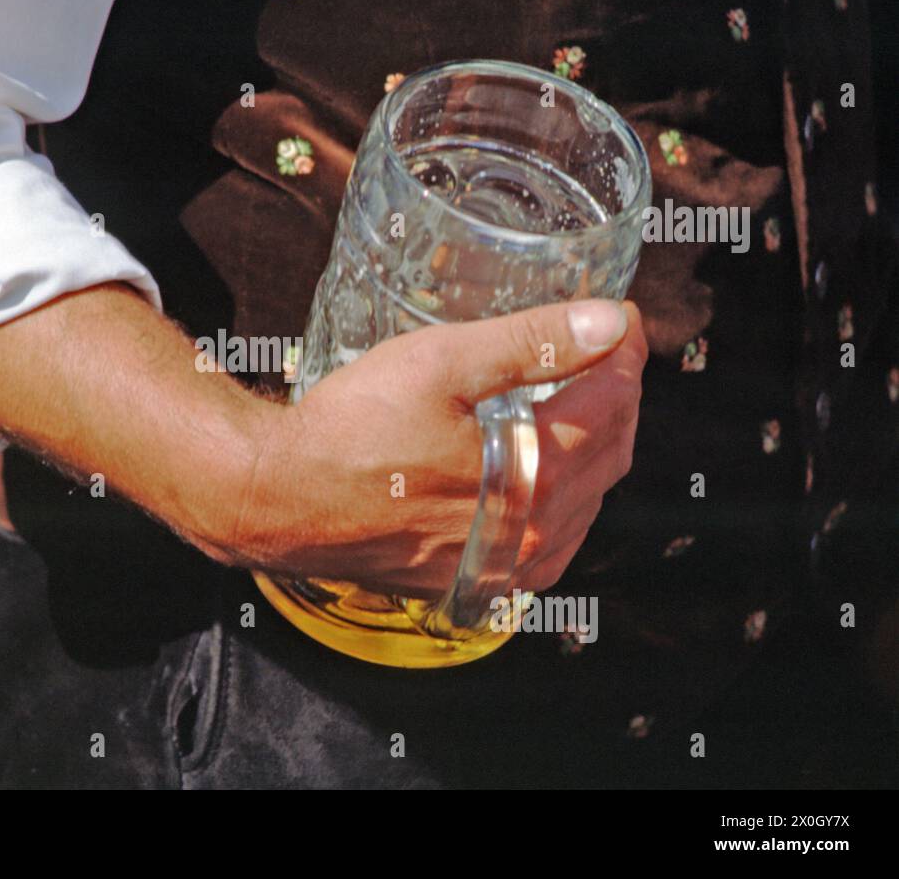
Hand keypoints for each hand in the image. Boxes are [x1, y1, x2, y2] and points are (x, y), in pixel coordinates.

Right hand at [226, 300, 646, 597]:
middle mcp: (531, 534)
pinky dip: (565, 505)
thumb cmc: (350, 430)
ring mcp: (505, 568)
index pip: (611, 404)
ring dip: (597, 452)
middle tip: (609, 355)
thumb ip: (532, 342)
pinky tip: (549, 480)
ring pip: (586, 506)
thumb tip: (607, 323)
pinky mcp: (475, 583)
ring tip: (585, 407)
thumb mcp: (440, 363)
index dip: (624, 353)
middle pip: (611, 457)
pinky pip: (550, 546)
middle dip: (619, 398)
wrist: (280, 499)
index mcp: (532, 474)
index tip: (621, 320)